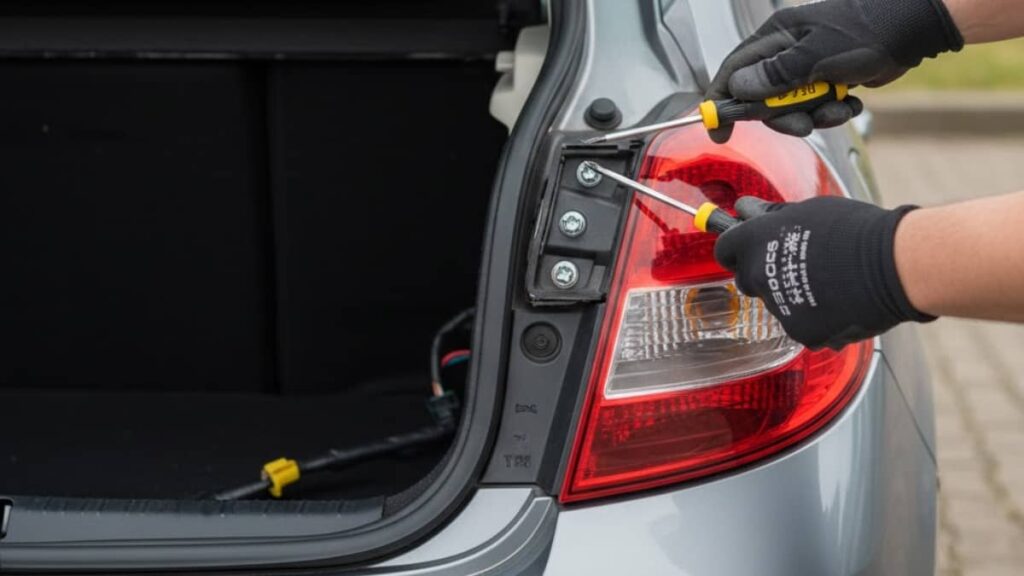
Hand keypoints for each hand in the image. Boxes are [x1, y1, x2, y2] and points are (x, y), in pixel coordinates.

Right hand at [707, 0, 962, 142]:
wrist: (914, 29)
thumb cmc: (870, 30)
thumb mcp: (816, 55)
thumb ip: (775, 74)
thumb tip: (738, 88)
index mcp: (775, 37)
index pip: (734, 71)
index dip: (722, 101)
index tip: (719, 131)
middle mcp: (786, 51)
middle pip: (762, 98)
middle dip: (783, 116)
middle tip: (803, 122)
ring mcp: (807, 66)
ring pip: (791, 107)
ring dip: (813, 116)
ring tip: (837, 108)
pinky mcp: (826, 79)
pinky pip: (815, 107)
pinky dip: (832, 111)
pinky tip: (850, 101)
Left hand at [714, 196, 933, 349]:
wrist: (892, 266)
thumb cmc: (853, 230)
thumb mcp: (805, 211)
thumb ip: (770, 218)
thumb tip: (746, 212)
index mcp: (754, 243)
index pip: (725, 250)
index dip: (738, 249)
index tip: (750, 248)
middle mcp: (758, 276)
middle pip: (747, 279)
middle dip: (764, 273)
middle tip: (795, 263)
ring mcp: (778, 307)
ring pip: (776, 303)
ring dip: (793, 294)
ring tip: (829, 281)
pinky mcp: (800, 332)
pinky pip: (800, 324)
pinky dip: (815, 316)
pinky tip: (839, 302)